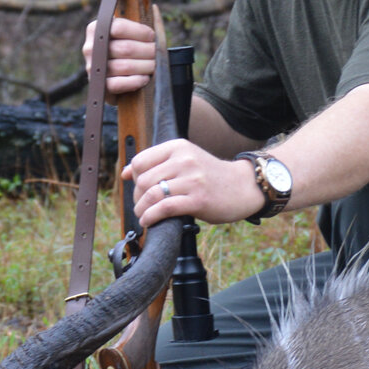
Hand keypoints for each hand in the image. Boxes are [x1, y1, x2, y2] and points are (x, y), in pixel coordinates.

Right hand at [81, 16, 157, 97]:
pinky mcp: (99, 85)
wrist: (112, 75)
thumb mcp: (127, 33)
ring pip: (125, 66)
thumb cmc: (124, 49)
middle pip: (126, 48)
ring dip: (146, 66)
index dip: (140, 32)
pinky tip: (145, 78)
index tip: (152, 36)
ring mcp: (93, 68)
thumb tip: (155, 8)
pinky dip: (136, 81)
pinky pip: (119, 84)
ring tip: (154, 65)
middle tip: (157, 53)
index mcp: (95, 28)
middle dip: (147, 51)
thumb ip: (138, 23)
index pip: (119, 27)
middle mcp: (90, 47)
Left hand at [125, 139, 270, 226]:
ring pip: (152, 194)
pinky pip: (165, 208)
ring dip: (141, 209)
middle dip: (137, 196)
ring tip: (143, 214)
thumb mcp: (186, 160)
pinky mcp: (198, 200)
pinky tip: (149, 221)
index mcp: (179, 147)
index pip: (140, 161)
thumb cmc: (211, 176)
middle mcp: (185, 160)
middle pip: (143, 179)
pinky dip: (151, 217)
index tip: (139, 188)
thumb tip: (125, 173)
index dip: (134, 177)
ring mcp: (192, 180)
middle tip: (142, 205)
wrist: (243, 187)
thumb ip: (157, 164)